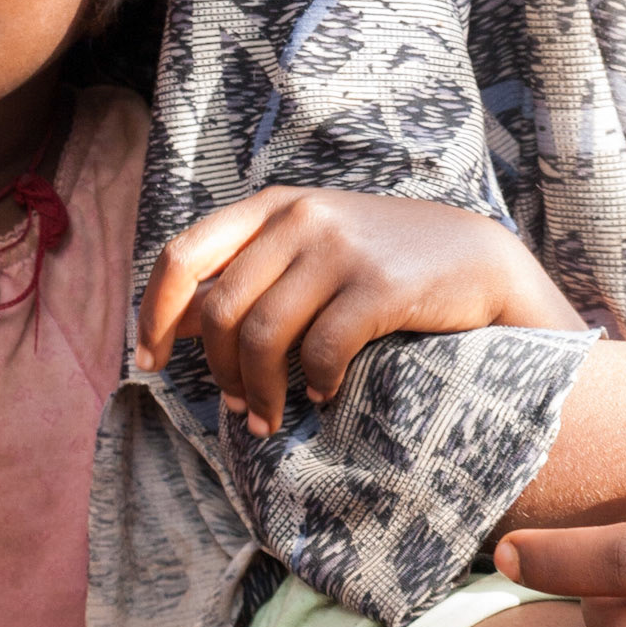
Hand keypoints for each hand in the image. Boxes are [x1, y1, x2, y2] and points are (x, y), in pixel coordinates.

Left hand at [136, 187, 582, 435]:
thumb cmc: (379, 262)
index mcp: (270, 208)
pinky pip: (321, 350)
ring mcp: (340, 248)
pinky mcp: (379, 285)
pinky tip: (326, 396)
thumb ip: (250, 273)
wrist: (476, 257)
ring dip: (259, 392)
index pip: (183, 257)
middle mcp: (299, 217)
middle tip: (237, 408)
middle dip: (219, 372)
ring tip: (268, 419)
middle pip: (221, 310)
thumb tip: (180, 323)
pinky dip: (315, 384)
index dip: (155, 314)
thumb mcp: (308, 248)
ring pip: (263, 336)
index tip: (149, 362)